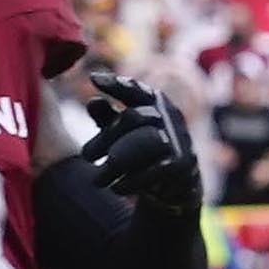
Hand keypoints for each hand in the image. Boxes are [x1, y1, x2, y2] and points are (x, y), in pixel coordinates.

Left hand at [76, 73, 204, 211]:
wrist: (177, 188)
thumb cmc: (141, 153)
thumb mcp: (121, 134)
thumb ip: (107, 117)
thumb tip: (93, 102)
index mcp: (158, 106)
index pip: (139, 91)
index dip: (119, 84)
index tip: (93, 79)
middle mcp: (172, 120)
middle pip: (133, 117)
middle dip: (105, 138)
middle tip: (86, 157)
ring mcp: (180, 142)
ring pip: (144, 143)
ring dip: (117, 162)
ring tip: (98, 179)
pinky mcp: (182, 166)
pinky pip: (154, 171)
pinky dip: (131, 181)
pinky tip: (116, 188)